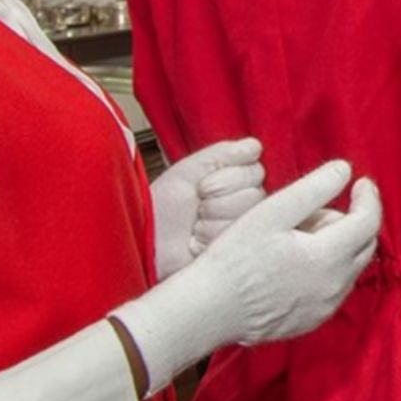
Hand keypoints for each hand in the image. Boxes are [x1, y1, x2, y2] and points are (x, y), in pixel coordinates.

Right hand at [112, 160, 381, 392]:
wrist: (206, 310)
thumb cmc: (234, 258)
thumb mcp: (271, 212)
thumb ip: (314, 188)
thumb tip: (345, 170)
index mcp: (329, 258)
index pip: (369, 221)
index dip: (369, 197)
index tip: (360, 181)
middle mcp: (335, 288)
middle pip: (365, 245)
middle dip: (351, 220)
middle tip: (315, 210)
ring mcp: (324, 308)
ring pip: (350, 267)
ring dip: (339, 245)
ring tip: (298, 235)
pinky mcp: (311, 321)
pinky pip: (334, 288)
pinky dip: (327, 269)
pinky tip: (294, 262)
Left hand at [149, 137, 266, 278]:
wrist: (143, 242)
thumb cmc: (160, 209)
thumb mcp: (188, 171)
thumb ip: (223, 154)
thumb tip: (255, 146)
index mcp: (238, 184)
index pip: (257, 170)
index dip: (227, 178)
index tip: (202, 187)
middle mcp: (245, 207)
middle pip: (255, 195)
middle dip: (218, 201)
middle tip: (197, 208)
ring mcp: (241, 232)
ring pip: (245, 218)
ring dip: (211, 222)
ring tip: (194, 228)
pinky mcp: (234, 255)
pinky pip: (233, 240)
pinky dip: (208, 241)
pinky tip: (196, 244)